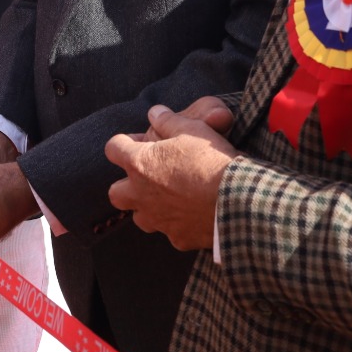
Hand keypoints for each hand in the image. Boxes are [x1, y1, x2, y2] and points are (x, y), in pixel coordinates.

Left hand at [105, 100, 238, 251]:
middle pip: (116, 193)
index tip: (138, 142)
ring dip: (149, 208)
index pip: (113, 148)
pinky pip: (171, 232)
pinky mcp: (178, 238)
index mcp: (139, 164)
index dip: (123, 143)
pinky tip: (194, 216)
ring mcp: (158, 220)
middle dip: (127, 185)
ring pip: (140, 217)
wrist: (238, 200)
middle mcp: (141, 195)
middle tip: (148, 176)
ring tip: (169, 198)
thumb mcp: (192, 129)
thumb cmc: (212, 160)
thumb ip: (168, 120)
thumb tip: (155, 112)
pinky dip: (178, 225)